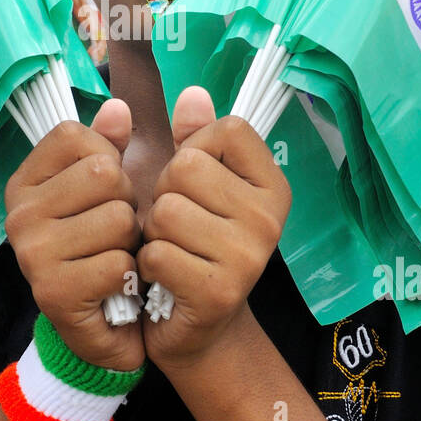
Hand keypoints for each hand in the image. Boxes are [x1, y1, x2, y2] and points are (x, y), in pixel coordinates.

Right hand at [4, 99, 143, 372]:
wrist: (110, 327)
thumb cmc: (107, 248)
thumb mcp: (108, 190)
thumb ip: (110, 146)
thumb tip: (117, 106)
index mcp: (25, 183)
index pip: (74, 135)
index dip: (107, 157)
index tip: (103, 191)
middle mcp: (18, 215)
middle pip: (103, 173)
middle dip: (126, 203)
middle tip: (114, 233)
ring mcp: (31, 255)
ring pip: (118, 218)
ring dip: (131, 243)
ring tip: (115, 258)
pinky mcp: (53, 293)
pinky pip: (119, 263)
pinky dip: (130, 277)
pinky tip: (115, 289)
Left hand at [138, 86, 290, 373]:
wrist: (198, 328)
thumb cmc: (194, 245)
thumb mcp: (198, 187)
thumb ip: (194, 139)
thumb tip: (192, 92)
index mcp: (273, 185)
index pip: (228, 128)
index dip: (195, 148)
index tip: (198, 183)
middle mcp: (270, 218)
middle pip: (188, 166)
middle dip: (164, 193)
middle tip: (177, 225)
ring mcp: (249, 256)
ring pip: (166, 209)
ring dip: (153, 231)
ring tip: (171, 250)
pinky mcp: (219, 290)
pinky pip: (157, 252)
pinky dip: (148, 264)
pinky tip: (165, 278)